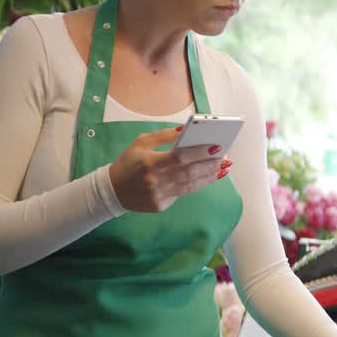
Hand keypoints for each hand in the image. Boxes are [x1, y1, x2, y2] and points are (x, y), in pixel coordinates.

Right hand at [108, 127, 231, 211]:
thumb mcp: (140, 143)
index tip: (216, 147)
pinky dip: (195, 185)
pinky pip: (181, 194)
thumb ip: (163, 136)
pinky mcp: (161, 205)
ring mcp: (158, 195)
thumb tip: (185, 131)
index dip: (200, 152)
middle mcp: (155, 180)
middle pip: (189, 173)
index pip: (180, 157)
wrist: (112, 191)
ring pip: (190, 186)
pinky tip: (206, 178)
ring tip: (221, 169)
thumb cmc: (128, 162)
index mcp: (150, 162)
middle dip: (210, 165)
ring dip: (208, 177)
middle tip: (224, 158)